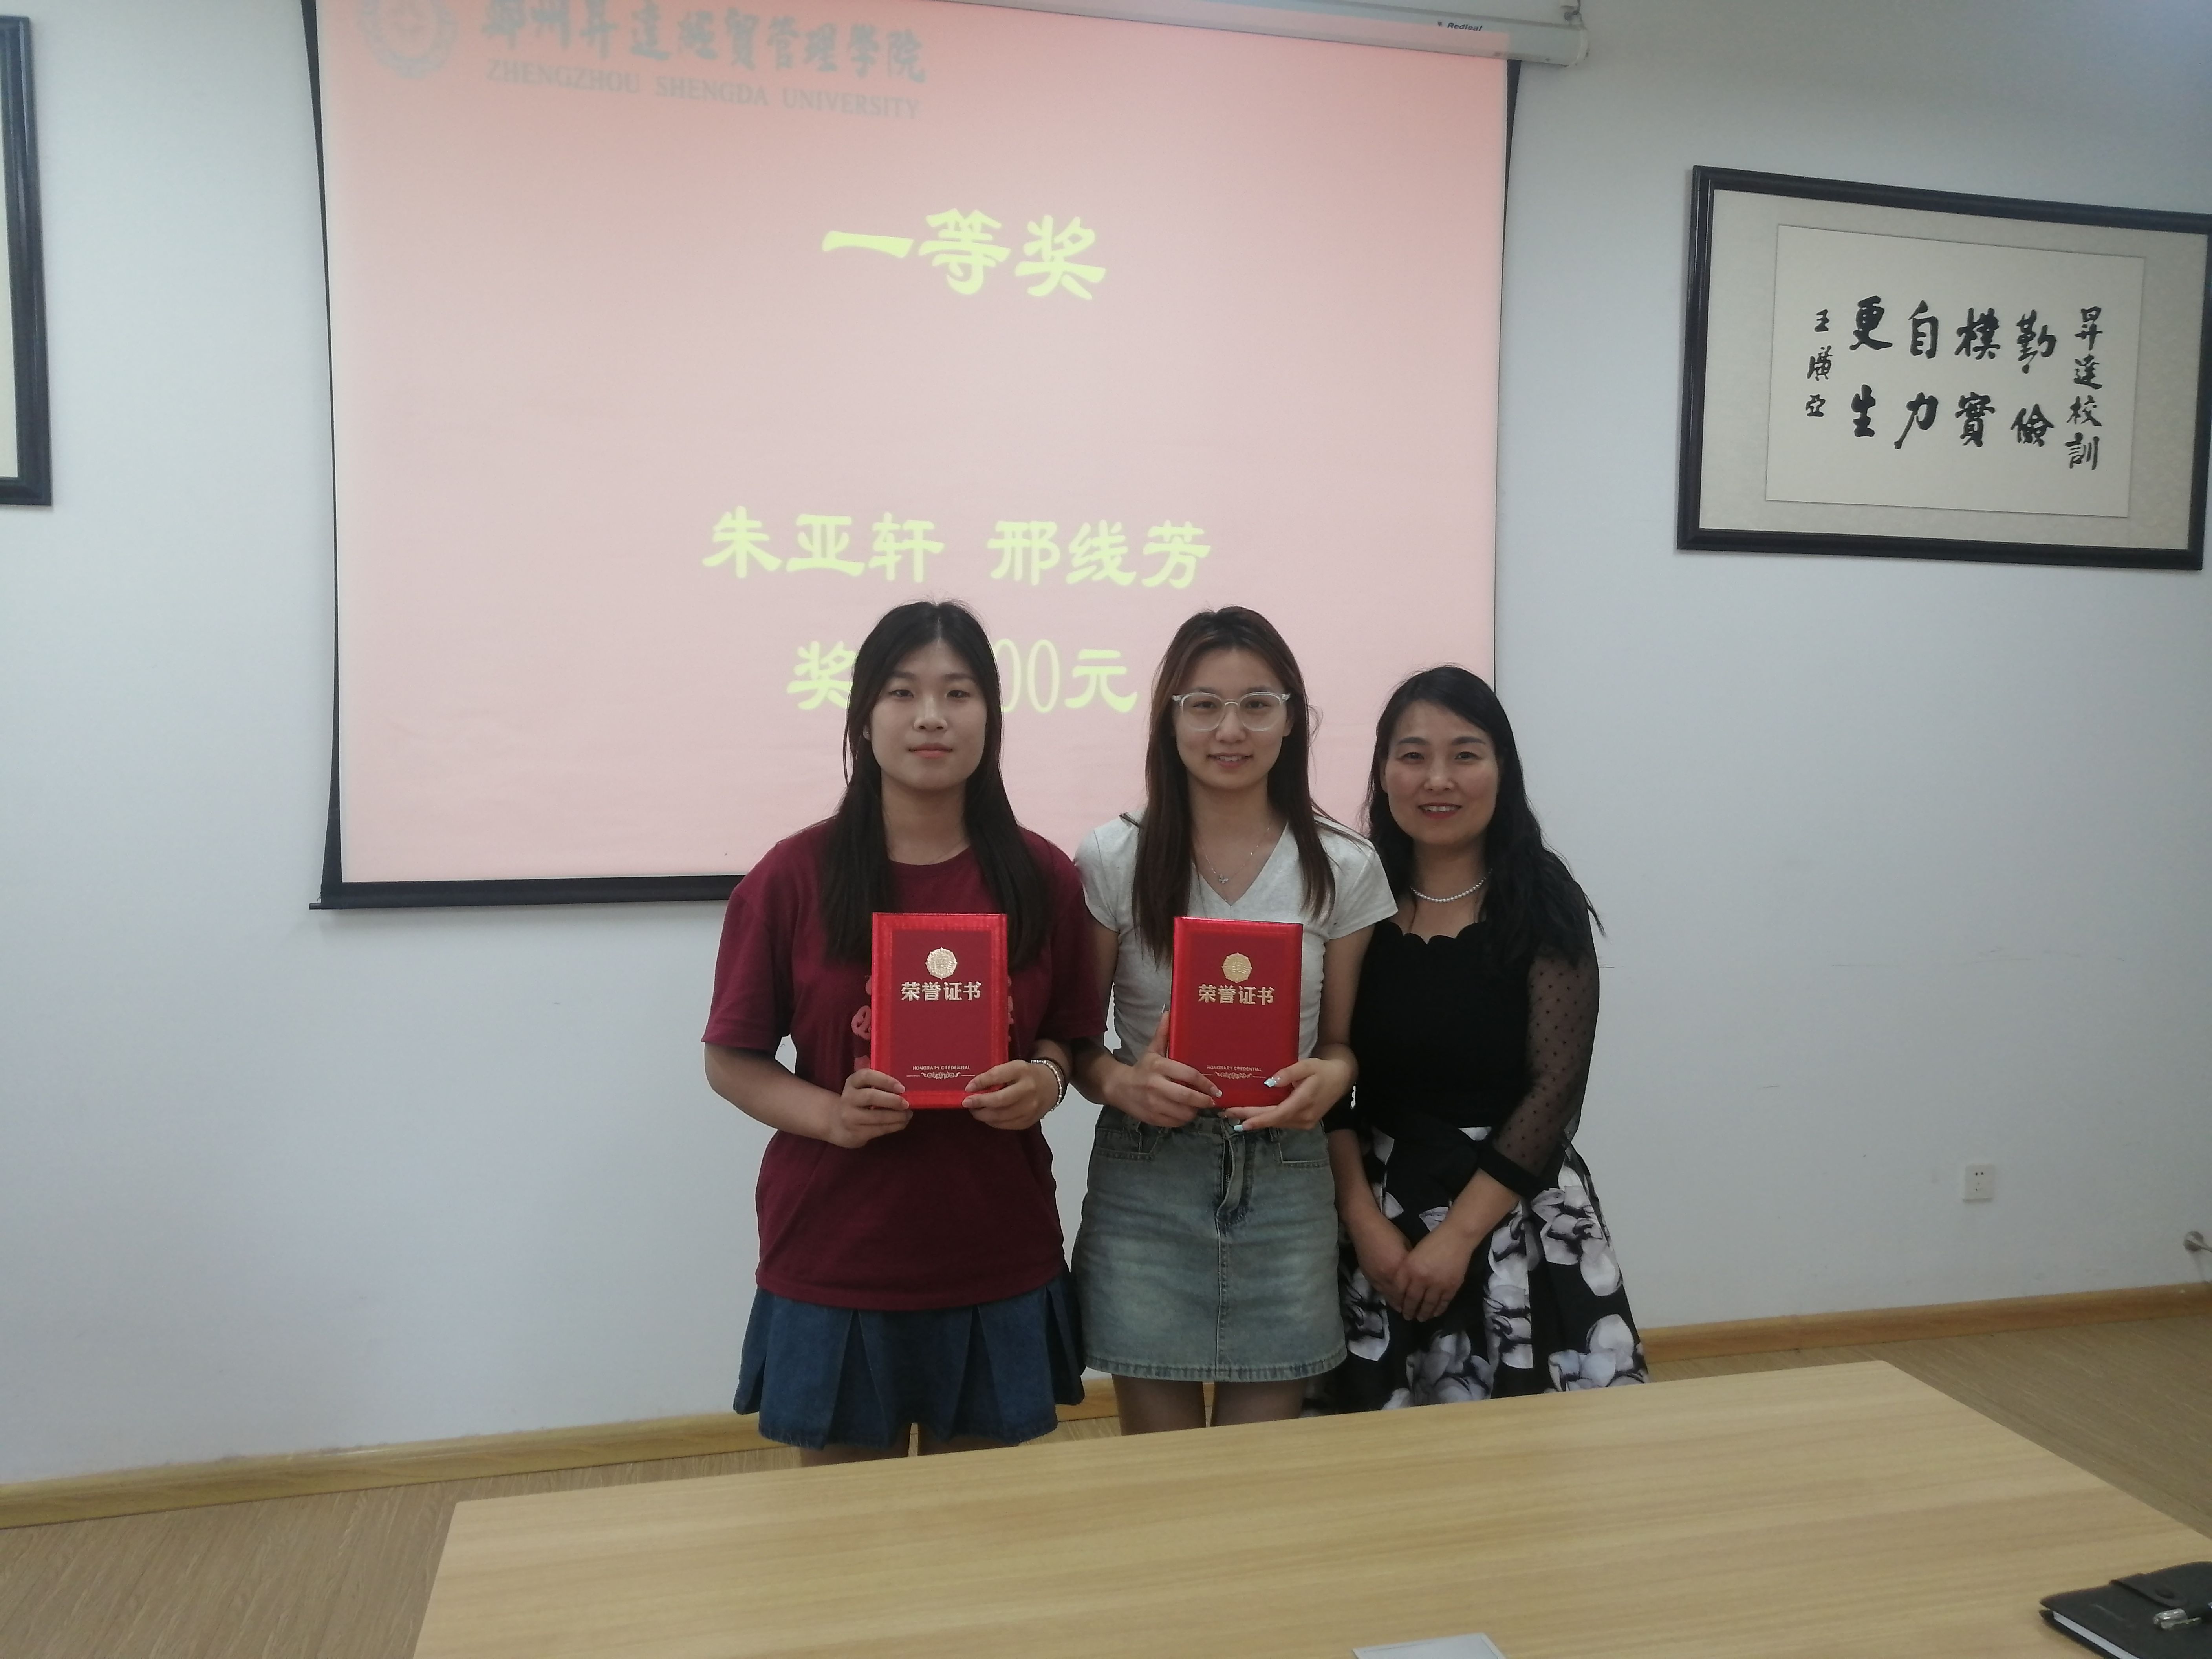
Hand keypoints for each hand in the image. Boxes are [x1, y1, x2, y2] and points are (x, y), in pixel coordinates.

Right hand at [815, 1069, 911, 1148]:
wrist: (838, 1123)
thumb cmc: (860, 1100)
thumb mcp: (862, 1086)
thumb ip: (877, 1079)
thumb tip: (905, 1077)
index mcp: (853, 1082)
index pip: (866, 1076)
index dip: (885, 1080)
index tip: (901, 1087)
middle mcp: (848, 1098)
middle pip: (870, 1096)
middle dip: (892, 1100)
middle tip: (906, 1103)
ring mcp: (850, 1117)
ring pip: (877, 1116)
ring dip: (897, 1116)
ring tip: (908, 1114)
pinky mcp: (856, 1133)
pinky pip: (879, 1130)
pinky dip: (894, 1126)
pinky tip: (902, 1123)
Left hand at [963, 1059, 1056, 1131]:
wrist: (1051, 1086)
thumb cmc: (1026, 1075)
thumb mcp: (1014, 1067)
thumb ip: (997, 1075)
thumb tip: (973, 1087)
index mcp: (1022, 1071)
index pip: (998, 1076)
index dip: (981, 1082)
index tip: (968, 1087)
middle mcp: (1028, 1089)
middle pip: (999, 1100)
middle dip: (979, 1102)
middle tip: (967, 1102)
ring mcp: (1030, 1108)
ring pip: (1000, 1116)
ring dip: (983, 1115)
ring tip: (974, 1110)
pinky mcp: (1028, 1121)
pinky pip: (1005, 1125)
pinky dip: (992, 1122)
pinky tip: (987, 1116)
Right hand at [1106, 1024, 1216, 1127]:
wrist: (1118, 1087)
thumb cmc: (1141, 1068)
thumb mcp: (1152, 1050)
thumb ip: (1163, 1034)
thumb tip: (1169, 1013)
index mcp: (1159, 1066)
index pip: (1188, 1074)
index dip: (1205, 1083)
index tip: (1215, 1088)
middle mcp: (1156, 1086)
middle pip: (1187, 1097)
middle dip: (1204, 1100)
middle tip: (1212, 1100)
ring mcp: (1153, 1103)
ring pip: (1183, 1113)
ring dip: (1195, 1111)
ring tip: (1199, 1106)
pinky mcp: (1152, 1117)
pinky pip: (1175, 1122)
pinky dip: (1183, 1119)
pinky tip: (1185, 1112)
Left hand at [1222, 1053, 1351, 1131]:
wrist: (1341, 1078)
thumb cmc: (1322, 1069)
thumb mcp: (1307, 1065)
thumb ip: (1289, 1073)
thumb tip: (1269, 1082)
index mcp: (1304, 1102)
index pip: (1278, 1114)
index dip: (1259, 1119)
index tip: (1242, 1122)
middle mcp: (1304, 1117)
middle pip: (1273, 1120)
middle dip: (1250, 1118)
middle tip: (1227, 1114)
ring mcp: (1305, 1122)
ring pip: (1277, 1122)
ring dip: (1257, 1119)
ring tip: (1235, 1114)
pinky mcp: (1305, 1122)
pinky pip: (1282, 1121)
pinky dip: (1268, 1118)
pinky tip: (1254, 1115)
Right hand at [1347, 1213, 1410, 1312]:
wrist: (1363, 1225)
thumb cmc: (1389, 1232)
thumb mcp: (1406, 1246)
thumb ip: (1411, 1263)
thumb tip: (1418, 1275)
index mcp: (1399, 1267)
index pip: (1409, 1290)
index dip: (1415, 1300)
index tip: (1424, 1307)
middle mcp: (1387, 1276)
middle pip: (1399, 1297)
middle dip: (1407, 1307)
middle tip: (1415, 1314)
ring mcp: (1376, 1277)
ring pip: (1388, 1296)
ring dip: (1397, 1304)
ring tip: (1404, 1310)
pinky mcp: (1368, 1275)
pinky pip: (1380, 1291)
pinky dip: (1388, 1297)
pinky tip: (1392, 1299)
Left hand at [1395, 1224, 1479, 1323]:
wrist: (1456, 1238)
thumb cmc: (1432, 1242)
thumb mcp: (1413, 1255)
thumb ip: (1407, 1271)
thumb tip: (1403, 1289)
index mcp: (1409, 1269)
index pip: (1401, 1291)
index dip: (1399, 1302)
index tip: (1399, 1308)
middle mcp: (1421, 1279)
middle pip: (1413, 1300)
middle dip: (1410, 1311)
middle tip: (1408, 1318)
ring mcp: (1437, 1284)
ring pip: (1429, 1304)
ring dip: (1424, 1314)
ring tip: (1421, 1319)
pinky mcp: (1451, 1287)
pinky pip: (1443, 1303)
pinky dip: (1438, 1310)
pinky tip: (1435, 1313)